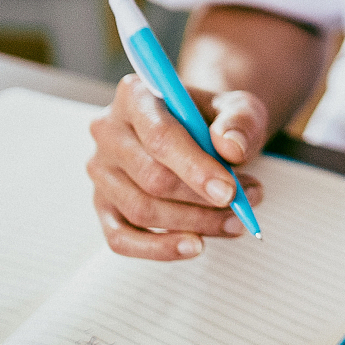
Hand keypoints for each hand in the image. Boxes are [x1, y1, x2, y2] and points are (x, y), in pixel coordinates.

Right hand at [84, 73, 266, 259]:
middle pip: (151, 179)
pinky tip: (196, 246)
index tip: (229, 191)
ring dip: (194, 224)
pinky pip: (121, 239)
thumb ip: (241, 122)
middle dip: (203, 201)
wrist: (201, 132)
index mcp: (135, 95)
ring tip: (236, 220)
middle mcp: (108, 131)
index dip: (196, 169)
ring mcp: (101, 170)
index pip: (160, 137)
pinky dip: (160, 249)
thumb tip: (231, 148)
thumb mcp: (240, 108)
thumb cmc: (216, 120)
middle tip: (243, 204)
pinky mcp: (103, 204)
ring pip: (141, 211)